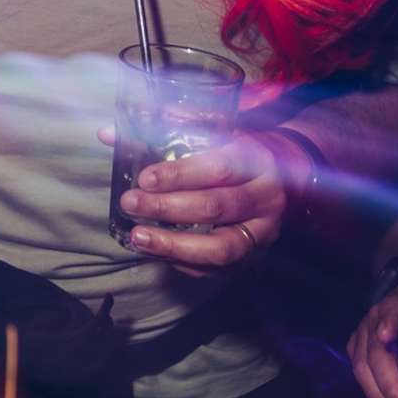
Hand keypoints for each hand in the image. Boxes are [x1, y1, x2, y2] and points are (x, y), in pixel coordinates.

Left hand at [108, 126, 304, 270]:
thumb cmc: (240, 150)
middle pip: (215, 207)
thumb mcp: (215, 130)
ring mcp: (263, 232)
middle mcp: (265, 197)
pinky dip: (184, 262)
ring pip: (220, 247)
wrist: (288, 176)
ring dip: (174, 245)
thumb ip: (165, 129)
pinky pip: (217, 268)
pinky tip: (156, 251)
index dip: (179, 175)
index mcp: (256, 159)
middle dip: (167, 208)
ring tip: (138, 237)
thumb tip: (109, 133)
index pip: (218, 169)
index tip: (145, 178)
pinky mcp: (254, 256)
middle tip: (131, 203)